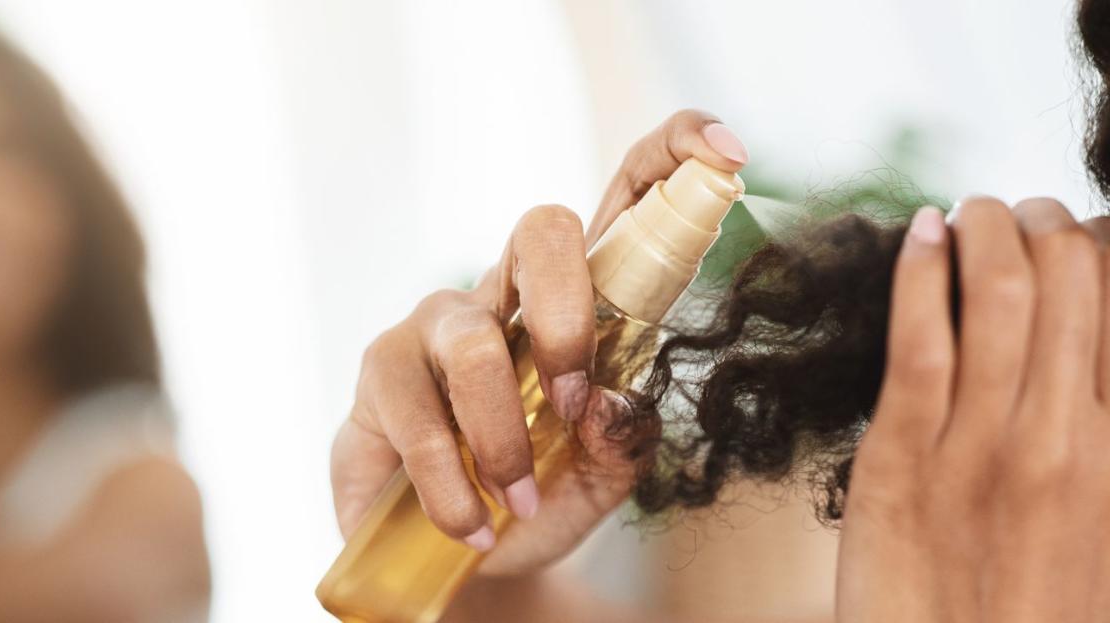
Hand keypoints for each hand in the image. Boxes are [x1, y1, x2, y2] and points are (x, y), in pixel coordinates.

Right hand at [331, 109, 747, 575]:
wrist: (469, 561)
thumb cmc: (541, 497)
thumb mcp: (601, 477)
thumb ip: (623, 438)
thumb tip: (612, 398)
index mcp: (578, 305)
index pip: (623, 198)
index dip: (672, 153)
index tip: (729, 155)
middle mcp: (508, 294)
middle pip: (540, 230)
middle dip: (567, 313)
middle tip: (575, 400)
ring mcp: (436, 325)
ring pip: (473, 341)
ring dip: (503, 437)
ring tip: (518, 502)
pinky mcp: (380, 373)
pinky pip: (417, 416)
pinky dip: (453, 485)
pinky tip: (473, 524)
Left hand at [836, 198, 1109, 621]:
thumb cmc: (1035, 599)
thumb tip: (1100, 335)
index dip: (1105, 243)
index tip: (1078, 231)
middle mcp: (1066, 435)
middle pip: (1068, 275)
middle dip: (1043, 220)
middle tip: (1014, 212)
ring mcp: (983, 441)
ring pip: (997, 287)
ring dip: (981, 226)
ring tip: (967, 213)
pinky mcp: (904, 453)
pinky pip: (920, 335)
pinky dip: (920, 267)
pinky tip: (920, 234)